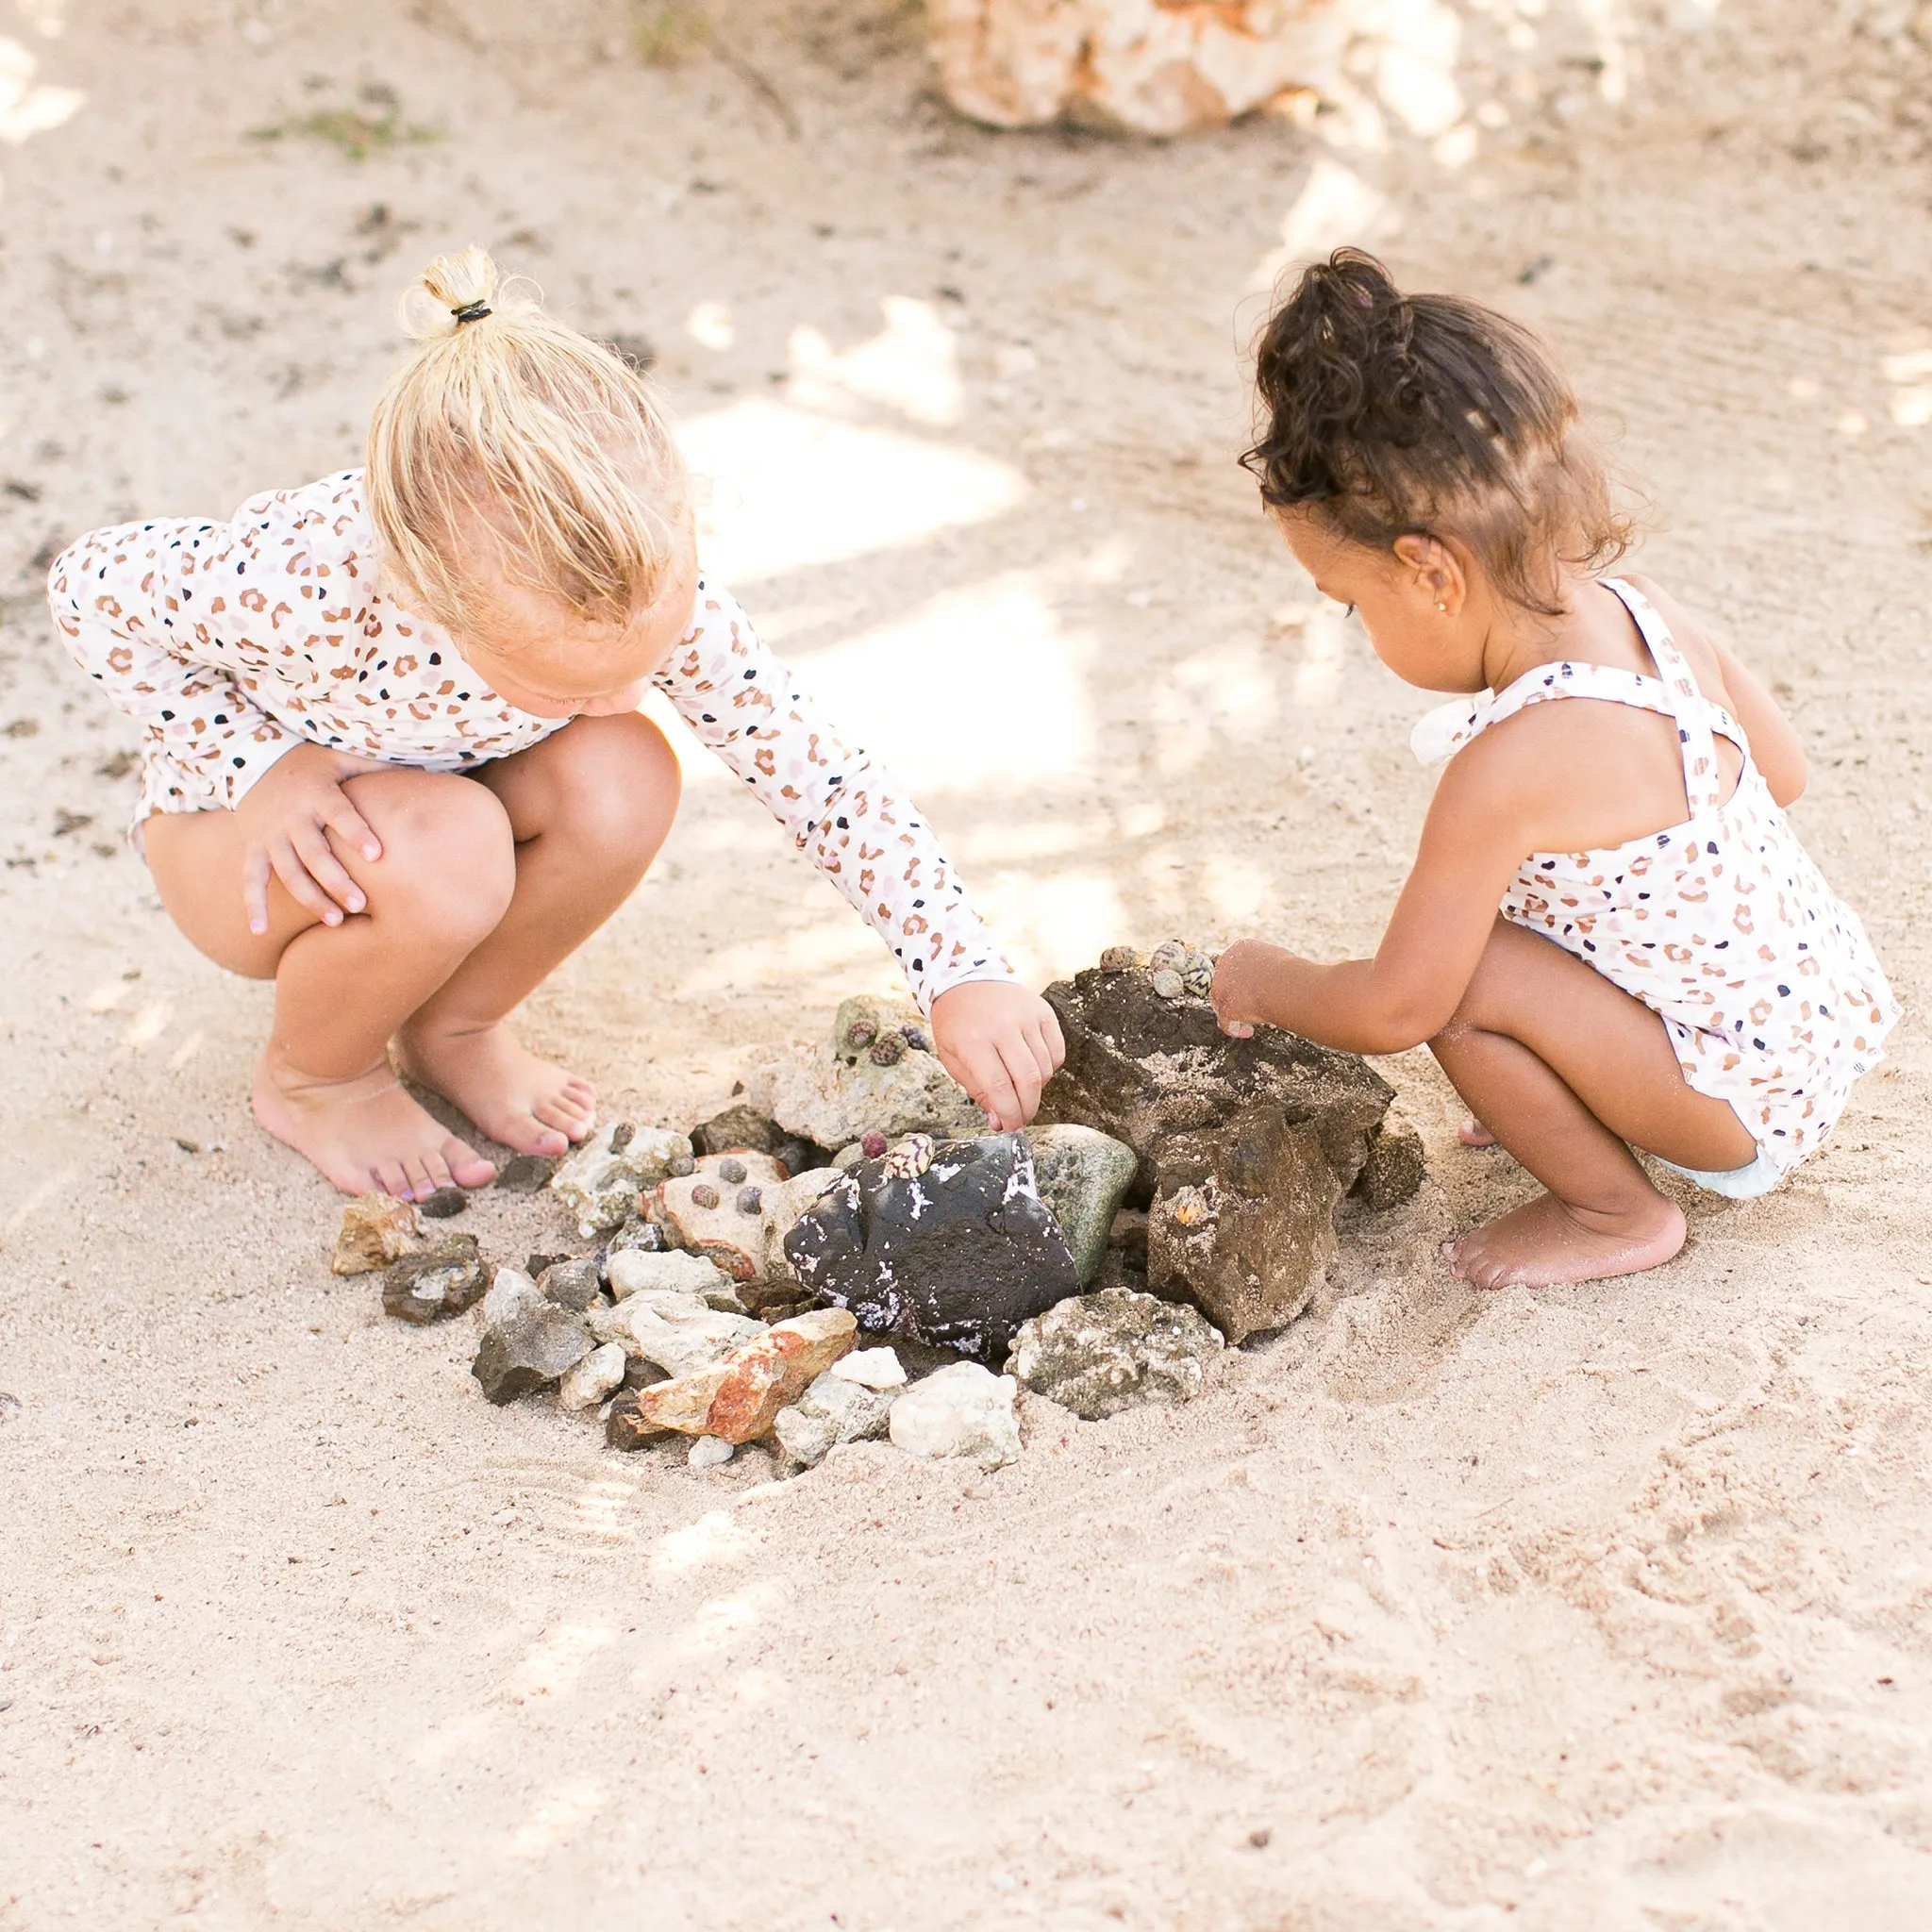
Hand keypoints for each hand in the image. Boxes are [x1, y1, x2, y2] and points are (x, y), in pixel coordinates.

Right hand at [234, 743, 383, 934]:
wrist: (253, 764)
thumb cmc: (313, 767)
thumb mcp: (341, 759)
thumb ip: (377, 768)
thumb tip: (423, 767)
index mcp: (317, 793)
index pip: (338, 813)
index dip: (355, 833)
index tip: (377, 854)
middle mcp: (291, 816)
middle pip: (313, 853)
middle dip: (335, 880)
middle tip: (360, 905)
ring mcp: (269, 835)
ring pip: (287, 872)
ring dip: (309, 898)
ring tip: (335, 922)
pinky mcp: (254, 849)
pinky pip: (250, 880)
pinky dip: (253, 905)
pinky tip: (259, 930)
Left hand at [930, 980, 1065, 1131]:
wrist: (967, 980)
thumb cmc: (957, 1024)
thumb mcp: (953, 1059)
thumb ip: (977, 1091)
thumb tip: (1001, 1122)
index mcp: (973, 1041)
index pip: (999, 1088)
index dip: (1009, 1115)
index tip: (1011, 1130)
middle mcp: (1003, 1027)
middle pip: (1028, 1081)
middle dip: (1027, 1109)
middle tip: (1021, 1120)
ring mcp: (1027, 1017)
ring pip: (1044, 1069)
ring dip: (1036, 1090)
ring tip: (1020, 1090)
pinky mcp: (1044, 1011)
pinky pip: (1056, 1052)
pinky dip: (1049, 1068)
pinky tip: (1031, 1067)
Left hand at [1210, 938, 1293, 1039]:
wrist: (1284, 984)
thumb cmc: (1289, 972)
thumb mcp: (1278, 959)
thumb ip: (1268, 965)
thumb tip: (1276, 973)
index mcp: (1240, 948)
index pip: (1234, 964)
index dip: (1242, 979)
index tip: (1253, 989)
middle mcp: (1225, 964)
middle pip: (1224, 983)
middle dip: (1237, 996)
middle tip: (1251, 1006)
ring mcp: (1221, 986)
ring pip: (1221, 1003)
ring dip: (1236, 1012)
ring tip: (1255, 1019)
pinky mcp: (1224, 1006)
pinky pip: (1225, 1022)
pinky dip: (1236, 1029)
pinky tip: (1248, 1031)